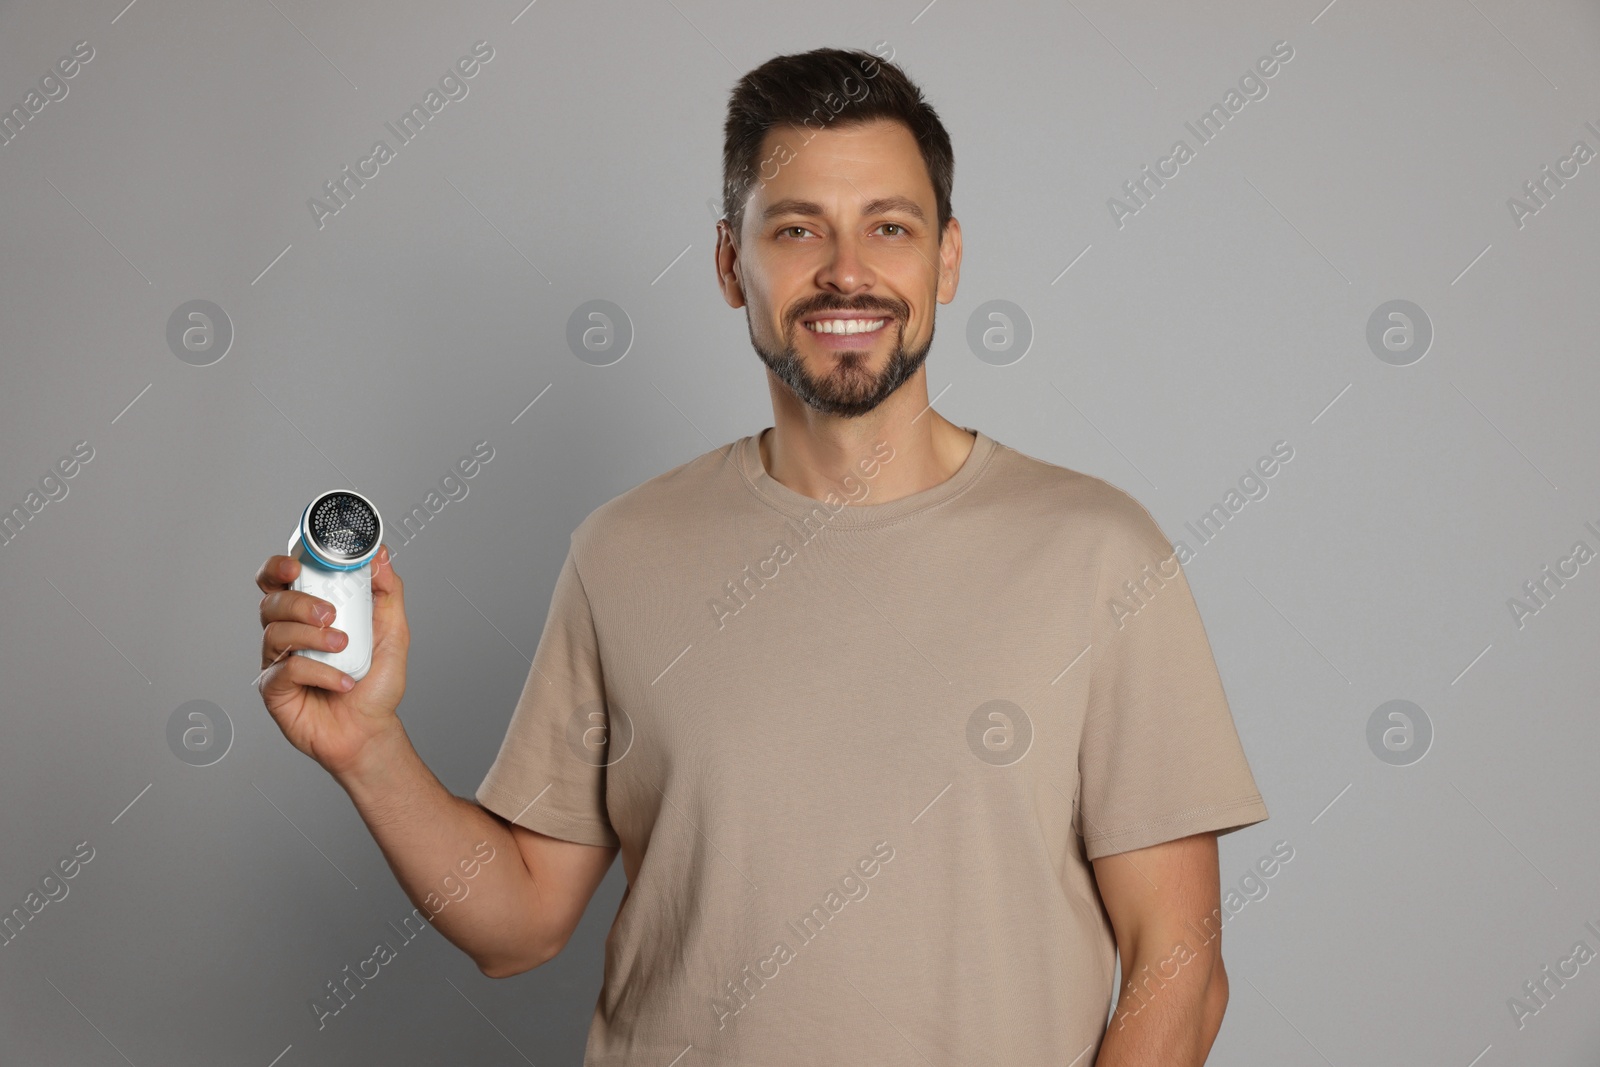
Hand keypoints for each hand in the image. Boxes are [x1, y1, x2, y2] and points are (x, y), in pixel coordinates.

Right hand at [254, 544, 409, 779]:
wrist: (371, 730)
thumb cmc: (376, 682)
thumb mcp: (393, 631)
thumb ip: (388, 591)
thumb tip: (381, 554)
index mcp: (309, 613)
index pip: (280, 579)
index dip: (279, 566)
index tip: (297, 565)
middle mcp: (288, 633)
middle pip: (271, 601)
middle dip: (299, 602)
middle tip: (330, 615)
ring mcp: (277, 661)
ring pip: (276, 633)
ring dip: (312, 637)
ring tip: (343, 648)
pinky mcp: (273, 689)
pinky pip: (286, 670)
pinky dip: (319, 673)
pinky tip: (342, 682)